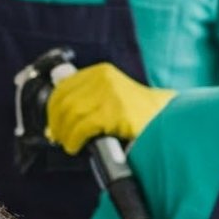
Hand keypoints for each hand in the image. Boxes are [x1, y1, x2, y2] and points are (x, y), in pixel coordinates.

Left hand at [45, 63, 175, 152]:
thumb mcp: (110, 98)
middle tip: (59, 138)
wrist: (166, 120)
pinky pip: (83, 127)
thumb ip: (87, 102)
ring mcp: (110, 94)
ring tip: (70, 145)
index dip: (53, 110)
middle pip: (64, 102)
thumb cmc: (137, 116)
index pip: (63, 88)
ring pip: (71, 115)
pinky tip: (78, 146)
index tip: (52, 126)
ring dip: (66, 135)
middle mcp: (103, 79)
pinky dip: (75, 140)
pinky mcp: (115, 112)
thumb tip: (56, 122)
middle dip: (57, 124)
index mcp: (100, 73)